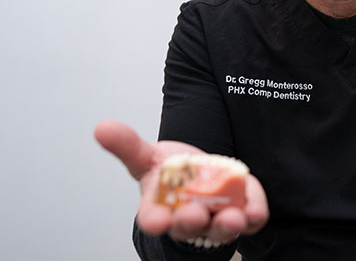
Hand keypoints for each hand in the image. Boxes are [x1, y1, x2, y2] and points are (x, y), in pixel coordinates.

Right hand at [94, 120, 268, 244]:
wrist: (201, 177)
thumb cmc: (171, 174)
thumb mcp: (147, 158)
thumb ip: (127, 145)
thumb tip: (102, 127)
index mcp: (160, 208)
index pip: (153, 218)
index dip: (154, 220)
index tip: (156, 220)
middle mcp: (188, 219)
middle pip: (188, 226)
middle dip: (191, 220)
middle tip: (194, 213)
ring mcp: (216, 219)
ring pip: (220, 229)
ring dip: (226, 225)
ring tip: (232, 218)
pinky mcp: (242, 213)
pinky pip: (250, 219)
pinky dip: (252, 215)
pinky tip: (253, 209)